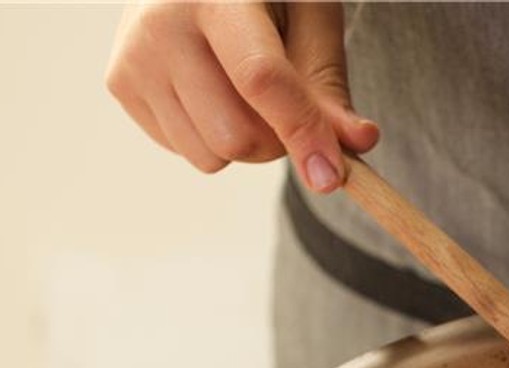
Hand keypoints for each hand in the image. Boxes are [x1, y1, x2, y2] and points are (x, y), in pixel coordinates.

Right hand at [106, 2, 378, 192]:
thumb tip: (359, 143)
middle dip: (276, 142)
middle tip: (284, 106)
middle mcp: (161, 24)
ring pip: (211, 156)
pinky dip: (213, 139)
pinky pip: (187, 153)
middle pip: (235, 136)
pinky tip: (210, 92)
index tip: (331, 176)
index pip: (261, 80)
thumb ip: (330, 86)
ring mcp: (133, 57)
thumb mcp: (310, 21)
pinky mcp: (120, 85)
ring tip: (242, 93)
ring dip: (244, 145)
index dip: (302, 132)